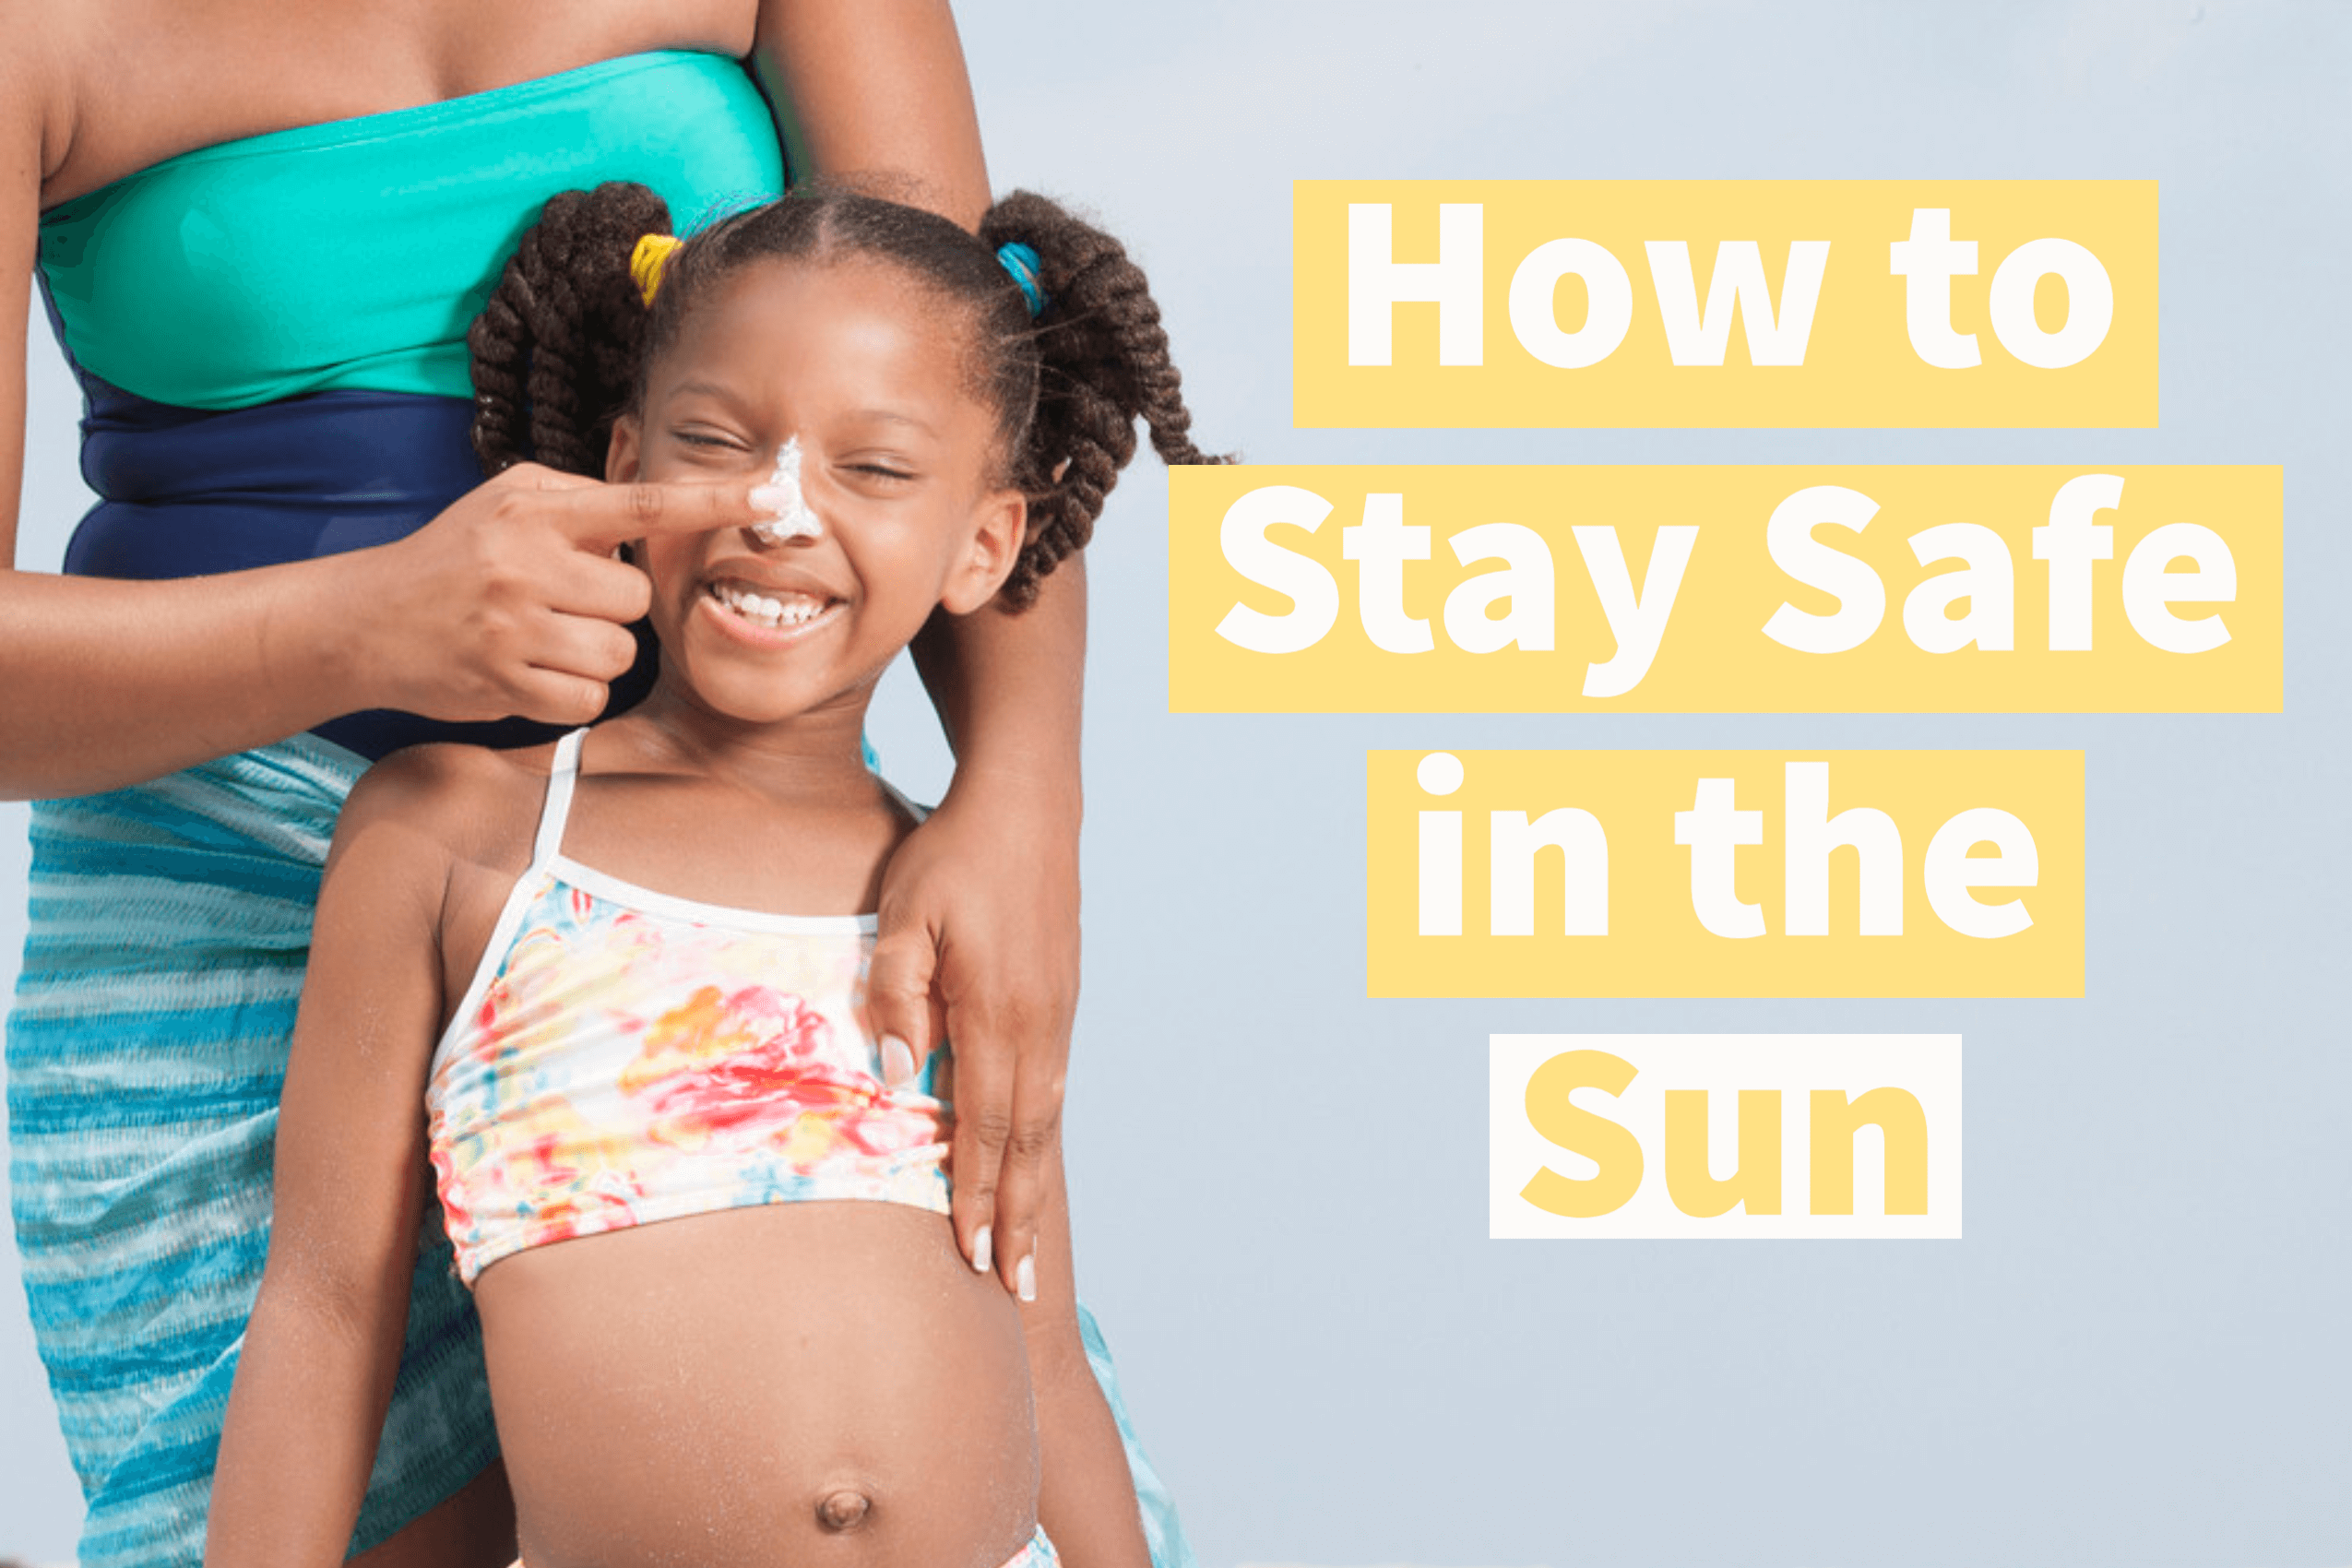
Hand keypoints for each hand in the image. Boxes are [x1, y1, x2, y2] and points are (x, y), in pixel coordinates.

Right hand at [357, 463, 765, 724]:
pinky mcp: (506, 684)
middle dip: (612, 606)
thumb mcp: (506, 502)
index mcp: (536, 513)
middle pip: (636, 598)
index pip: (642, 504)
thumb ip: (579, 502)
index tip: (774, 495)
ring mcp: (514, 628)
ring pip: (619, 652)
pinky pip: (588, 697)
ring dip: (594, 651)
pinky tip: (531, 669)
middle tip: (562, 600)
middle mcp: (526, 565)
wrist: (364, 621)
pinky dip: (571, 690)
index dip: (713, 501)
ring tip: (542, 635)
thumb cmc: (453, 555)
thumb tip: (656, 509)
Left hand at [867, 778, 1079, 1300]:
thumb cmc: (953, 854)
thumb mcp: (903, 914)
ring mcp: (1058, 1013)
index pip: (987, 1125)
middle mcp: (1040, 1024)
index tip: (974, 1258)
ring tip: (1029, 1247)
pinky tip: (1033, 1162)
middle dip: (1020, 1217)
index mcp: (998, 1012)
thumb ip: (894, 995)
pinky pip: (1052, 1086)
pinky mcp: (1061, 999)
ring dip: (1035, 1186)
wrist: (1029, 803)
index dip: (977, 1195)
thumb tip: (899, 1078)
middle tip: (1017, 1288)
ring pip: (1047, 1117)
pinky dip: (1042, 1138)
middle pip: (1028, 1140)